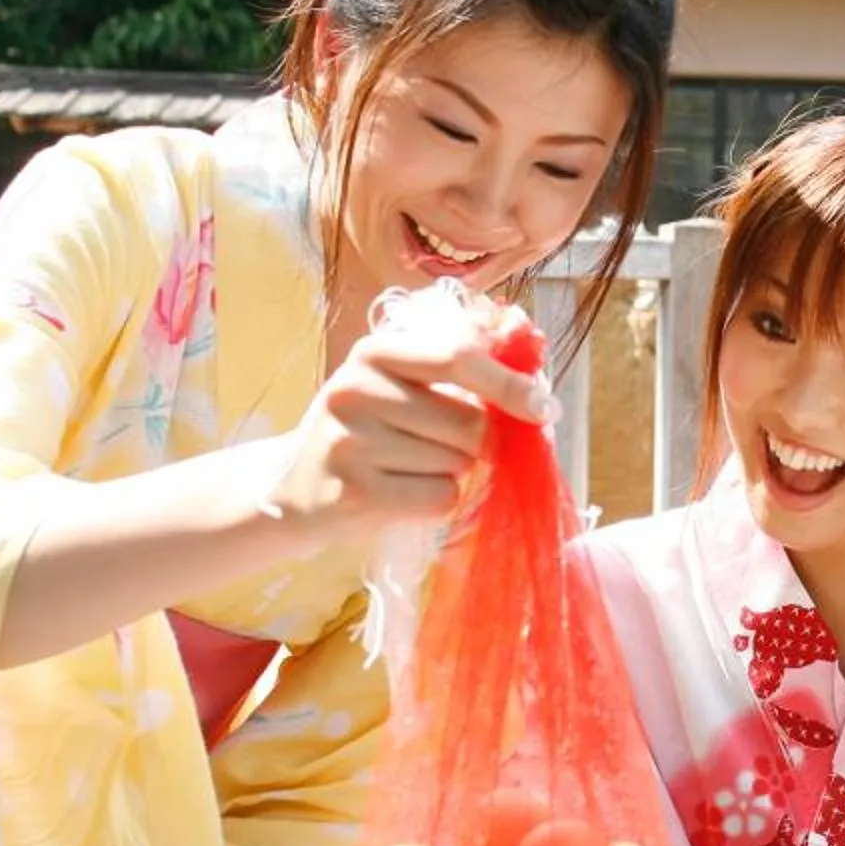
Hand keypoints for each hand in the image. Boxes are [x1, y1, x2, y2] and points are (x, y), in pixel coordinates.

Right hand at [260, 312, 550, 545]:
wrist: (299, 488)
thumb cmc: (371, 430)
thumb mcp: (403, 383)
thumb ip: (464, 364)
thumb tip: (534, 345)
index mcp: (375, 351)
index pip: (458, 357)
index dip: (509, 383)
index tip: (545, 406)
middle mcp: (356, 389)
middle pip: (468, 423)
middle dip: (476, 443)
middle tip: (439, 445)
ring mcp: (351, 442)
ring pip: (457, 464)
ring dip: (452, 471)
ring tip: (408, 466)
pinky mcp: (355, 492)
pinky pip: (439, 497)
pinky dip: (437, 500)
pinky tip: (402, 492)